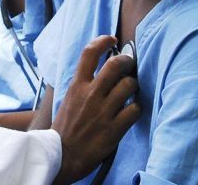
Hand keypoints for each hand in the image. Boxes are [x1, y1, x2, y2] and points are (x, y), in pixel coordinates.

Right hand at [52, 36, 140, 183]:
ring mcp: (103, 111)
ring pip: (129, 85)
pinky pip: (135, 110)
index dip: (103, 41)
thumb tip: (101, 70)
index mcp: (77, 86)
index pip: (89, 53)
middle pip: (115, 64)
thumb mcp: (69, 99)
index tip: (112, 39)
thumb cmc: (65, 128)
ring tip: (130, 92)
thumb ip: (83, 85)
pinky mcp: (114, 128)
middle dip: (127, 61)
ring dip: (133, 86)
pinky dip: (136, 109)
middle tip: (129, 65)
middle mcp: (90, 94)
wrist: (61, 157)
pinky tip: (131, 112)